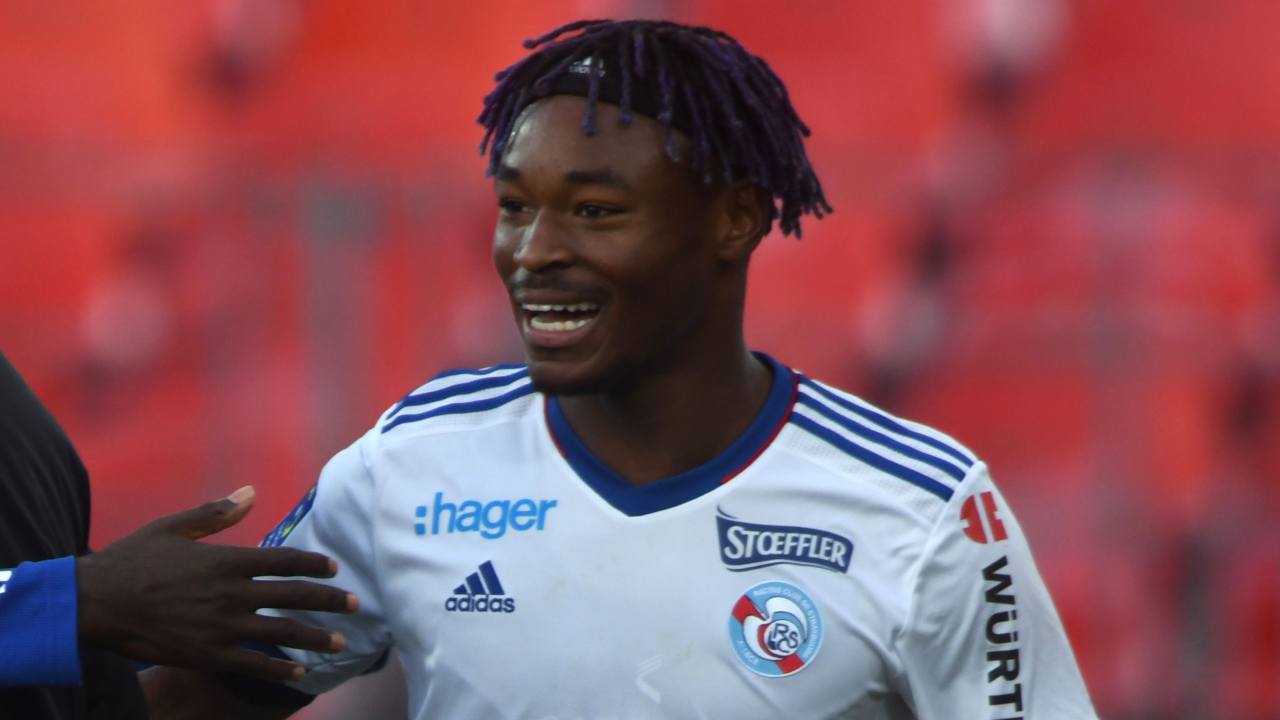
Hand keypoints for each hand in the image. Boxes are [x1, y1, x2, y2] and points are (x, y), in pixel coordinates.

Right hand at [77, 486, 358, 681]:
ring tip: (340, 642)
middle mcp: (230, 593)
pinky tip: (299, 674)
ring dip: (315, 637)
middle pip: (293, 596)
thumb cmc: (132, 560)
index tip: (335, 569)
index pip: (284, 560)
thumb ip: (217, 513)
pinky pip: (251, 664)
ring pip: (280, 632)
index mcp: (226, 560)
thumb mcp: (174, 527)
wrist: (93, 603)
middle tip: (356, 605)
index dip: (314, 565)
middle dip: (329, 601)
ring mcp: (220, 627)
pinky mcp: (205, 654)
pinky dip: (278, 670)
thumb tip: (252, 492)